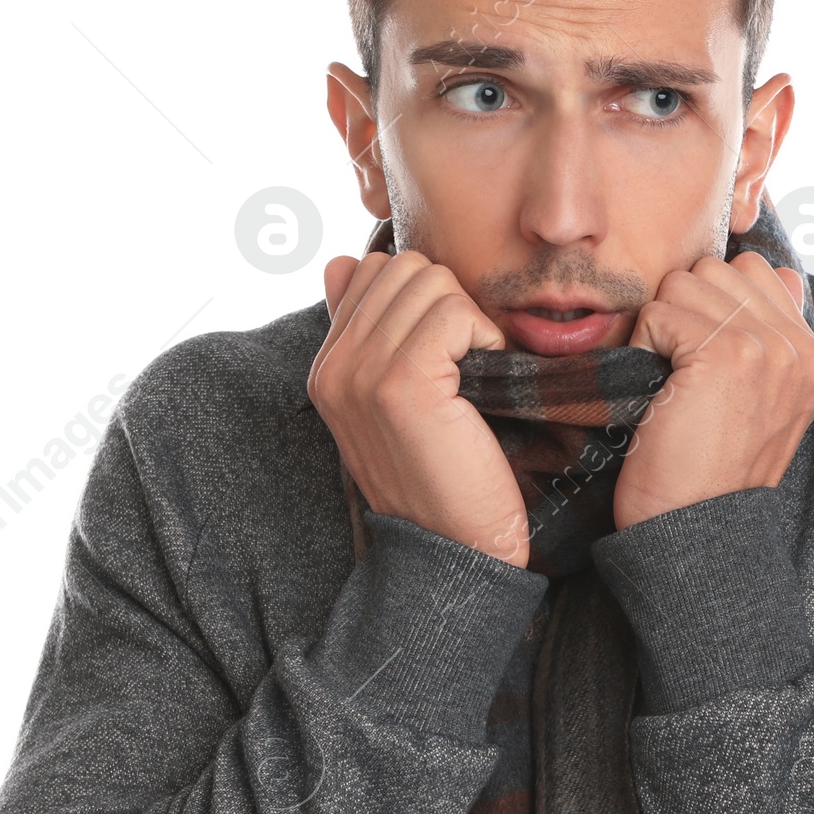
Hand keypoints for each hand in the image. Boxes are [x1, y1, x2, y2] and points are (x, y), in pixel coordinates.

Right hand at [308, 249, 532, 566]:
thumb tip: (344, 263)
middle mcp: (334, 367)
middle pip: (404, 267)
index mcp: (328, 368)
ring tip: (473, 375)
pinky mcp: (401, 384)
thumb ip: (370, 334)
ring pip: (431, 280)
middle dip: (449, 303)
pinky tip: (485, 380)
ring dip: (469, 320)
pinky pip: (453, 311)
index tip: (445, 354)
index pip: (372, 271)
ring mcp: (361, 373)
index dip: (425, 300)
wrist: (457, 551)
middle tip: (466, 364)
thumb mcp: (394, 403)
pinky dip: (484, 337)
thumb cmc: (445, 478)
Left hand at [614, 251, 813, 529]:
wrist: (694, 532)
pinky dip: (642, 350)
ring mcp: (767, 347)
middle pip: (716, 269)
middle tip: (679, 374)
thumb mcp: (757, 402)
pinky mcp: (727, 353)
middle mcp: (798, 347)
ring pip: (684, 282)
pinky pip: (659, 313)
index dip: (710, 304)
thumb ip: (771, 335)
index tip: (698, 359)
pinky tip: (657, 394)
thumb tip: (780, 270)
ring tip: (670, 384)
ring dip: (661, 328)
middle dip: (683, 310)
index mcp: (811, 356)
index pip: (758, 271)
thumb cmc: (707, 474)